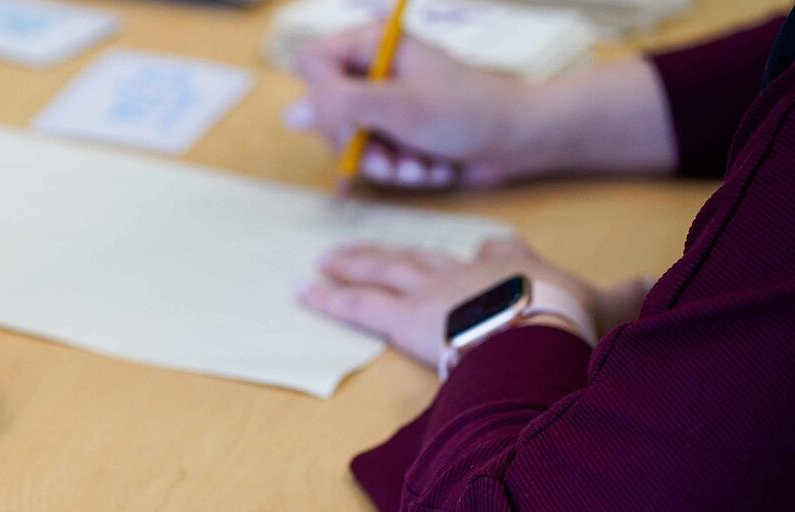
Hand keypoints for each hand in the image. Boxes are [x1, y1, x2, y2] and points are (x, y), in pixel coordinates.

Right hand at [287, 28, 675, 188]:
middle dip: (358, 144)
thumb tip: (290, 114)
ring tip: (418, 165)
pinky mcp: (397, 132)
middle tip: (388, 156)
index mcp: (373, 44)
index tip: (350, 121)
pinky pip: (374, 157)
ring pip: (349, 142)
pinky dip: (399, 170)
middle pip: (326, 111)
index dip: (322, 99)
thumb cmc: (468, 112)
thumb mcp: (399, 107)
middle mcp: (373, 71)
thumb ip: (341, 106)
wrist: (520, 140)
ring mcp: (385, 103)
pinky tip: (428, 168)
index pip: (311, 64)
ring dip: (383, 163)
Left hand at [298, 237, 642, 367]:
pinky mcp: (404, 315)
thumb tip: (648, 281)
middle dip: (394, 252)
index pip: (499, 251)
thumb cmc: (571, 320)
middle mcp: (467, 269)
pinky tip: (306, 290)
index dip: (491, 254)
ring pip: (385, 268)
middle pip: (424, 255)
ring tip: (324, 259)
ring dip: (353, 262)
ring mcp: (432, 289)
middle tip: (363, 248)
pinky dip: (331, 295)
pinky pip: (359, 302)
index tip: (486, 251)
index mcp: (516, 264)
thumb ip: (622, 294)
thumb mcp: (606, 304)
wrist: (538, 327)